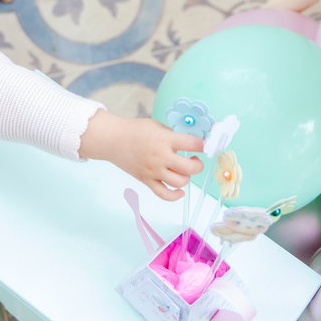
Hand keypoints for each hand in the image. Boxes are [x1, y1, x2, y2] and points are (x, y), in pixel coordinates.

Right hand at [78, 110, 203, 201]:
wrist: (112, 140)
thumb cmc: (133, 130)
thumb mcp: (156, 125)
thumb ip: (172, 135)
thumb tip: (188, 143)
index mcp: (164, 139)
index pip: (192, 144)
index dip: (204, 145)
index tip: (208, 146)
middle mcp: (161, 156)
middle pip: (190, 168)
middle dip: (198, 165)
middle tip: (195, 161)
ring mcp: (153, 170)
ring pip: (180, 182)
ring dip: (187, 178)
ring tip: (184, 171)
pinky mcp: (146, 180)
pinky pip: (164, 194)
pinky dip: (175, 196)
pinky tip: (179, 191)